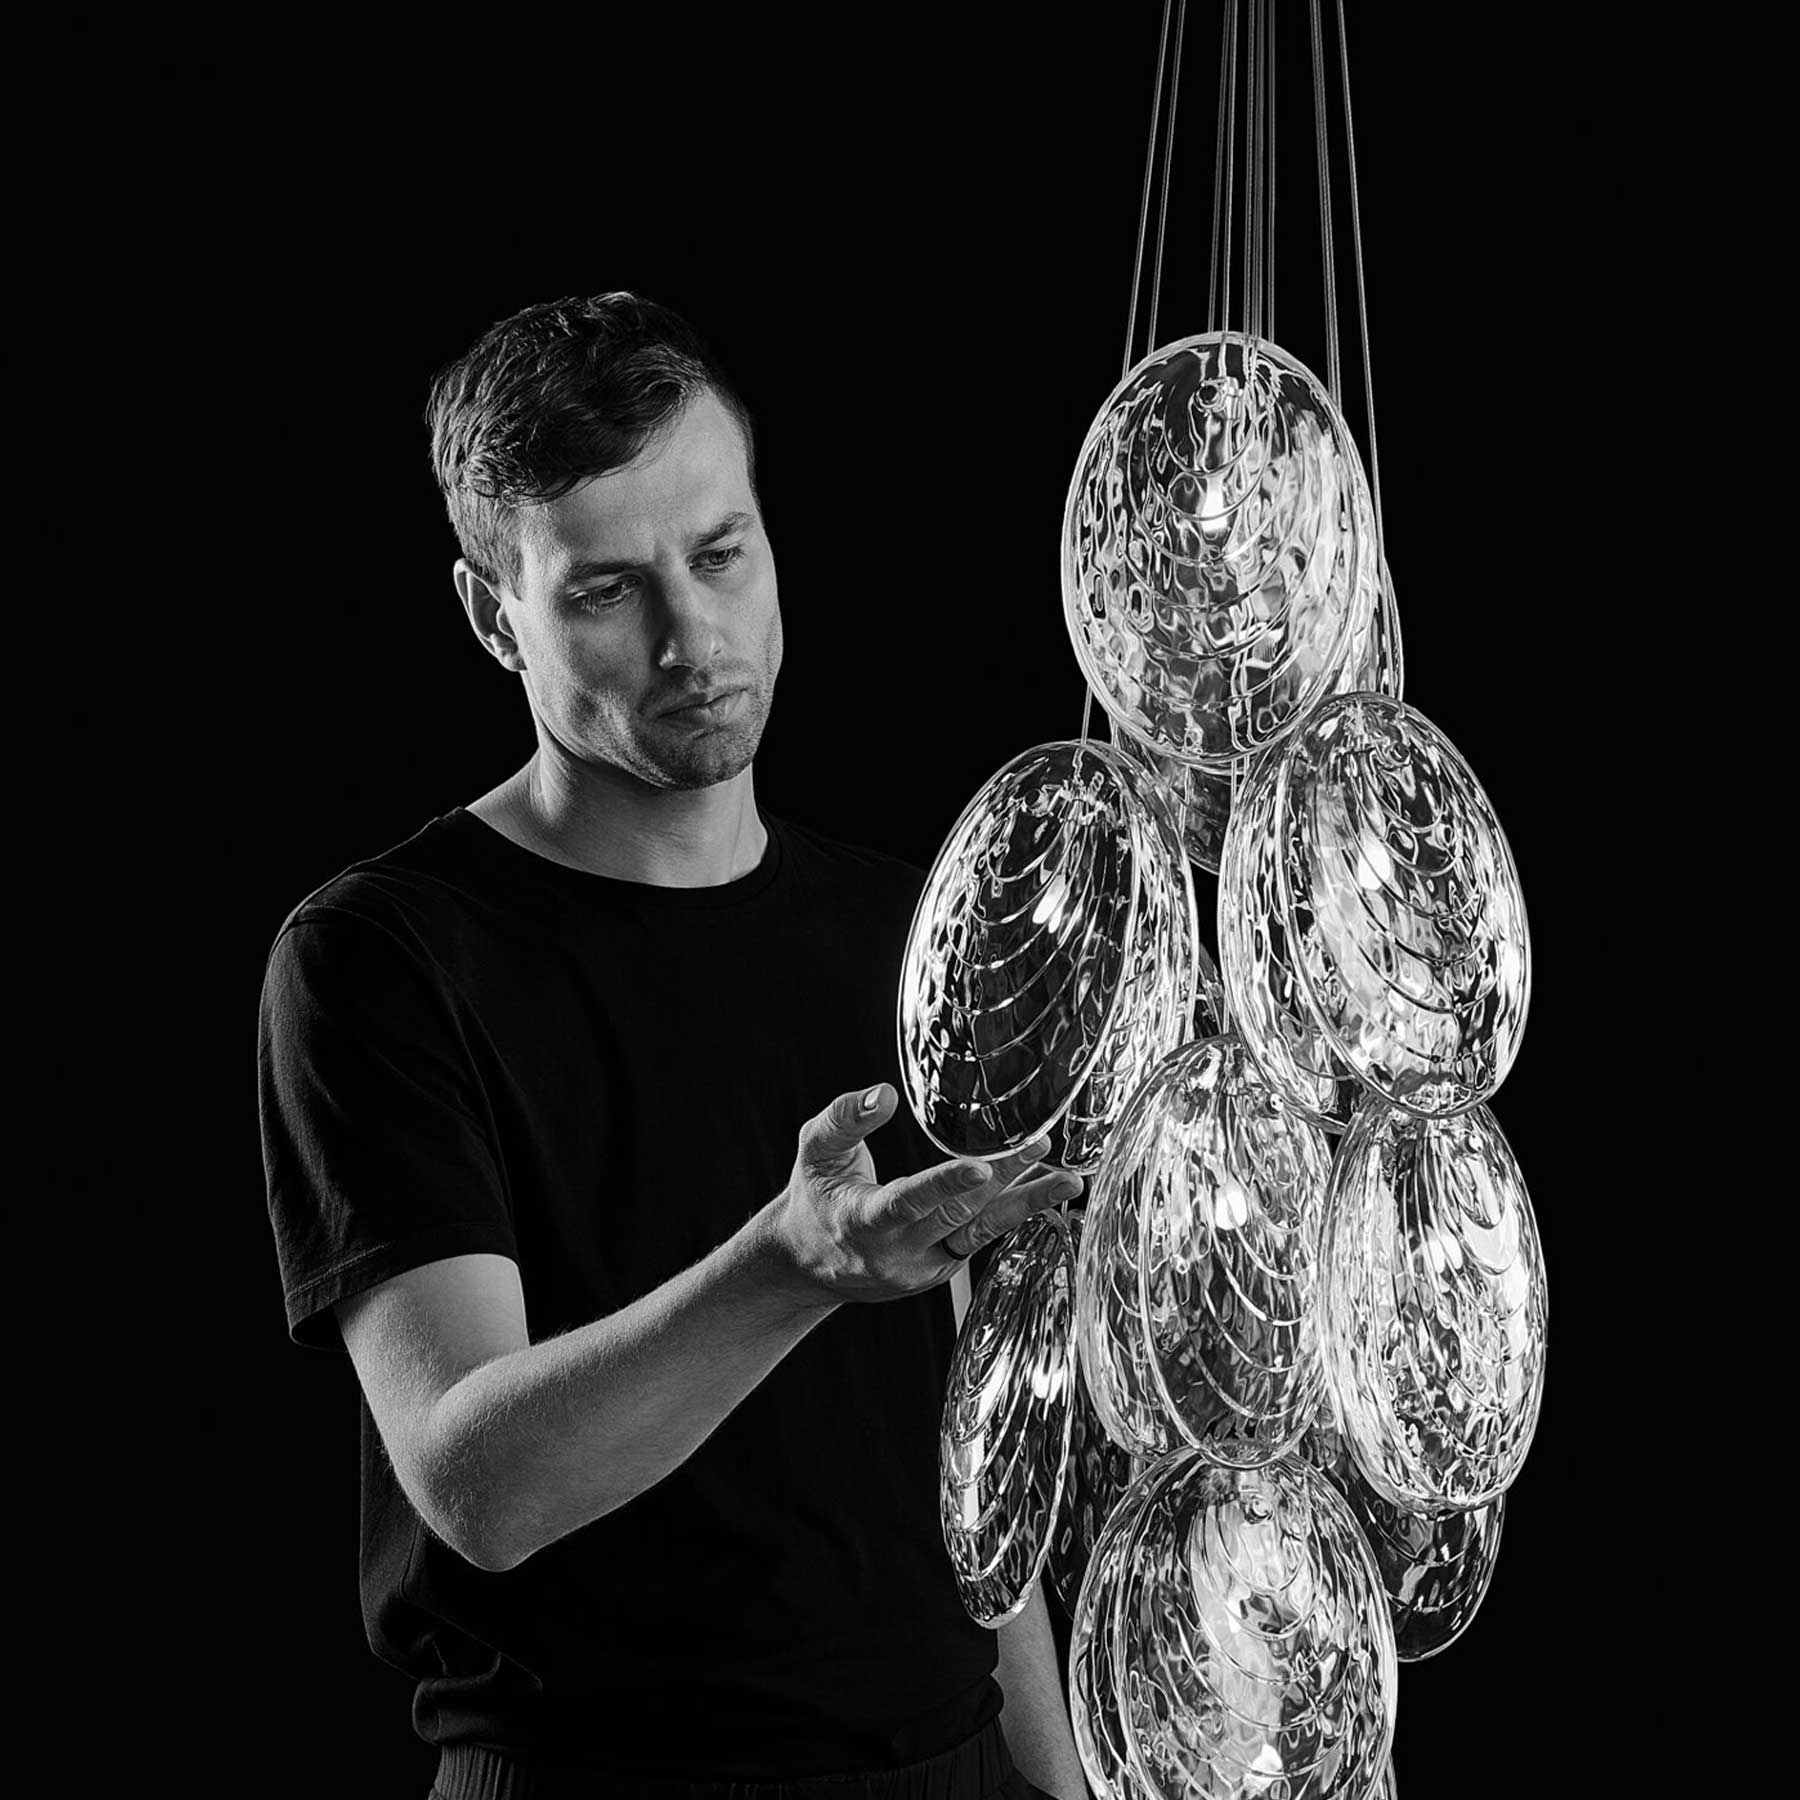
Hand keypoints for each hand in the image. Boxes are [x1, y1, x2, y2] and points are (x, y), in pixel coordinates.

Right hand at [768, 1083, 1082, 1302]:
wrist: (811, 1263)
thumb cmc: (815, 1196)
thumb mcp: (815, 1151)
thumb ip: (845, 1119)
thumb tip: (883, 1093)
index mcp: (863, 1223)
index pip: (908, 1203)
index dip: (945, 1186)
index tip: (982, 1167)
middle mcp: (898, 1252)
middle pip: (959, 1216)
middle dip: (1004, 1181)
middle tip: (1040, 1146)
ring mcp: (925, 1266)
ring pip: (981, 1232)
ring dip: (1027, 1204)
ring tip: (1069, 1181)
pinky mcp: (943, 1268)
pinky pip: (982, 1237)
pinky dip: (1013, 1210)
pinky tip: (1043, 1186)